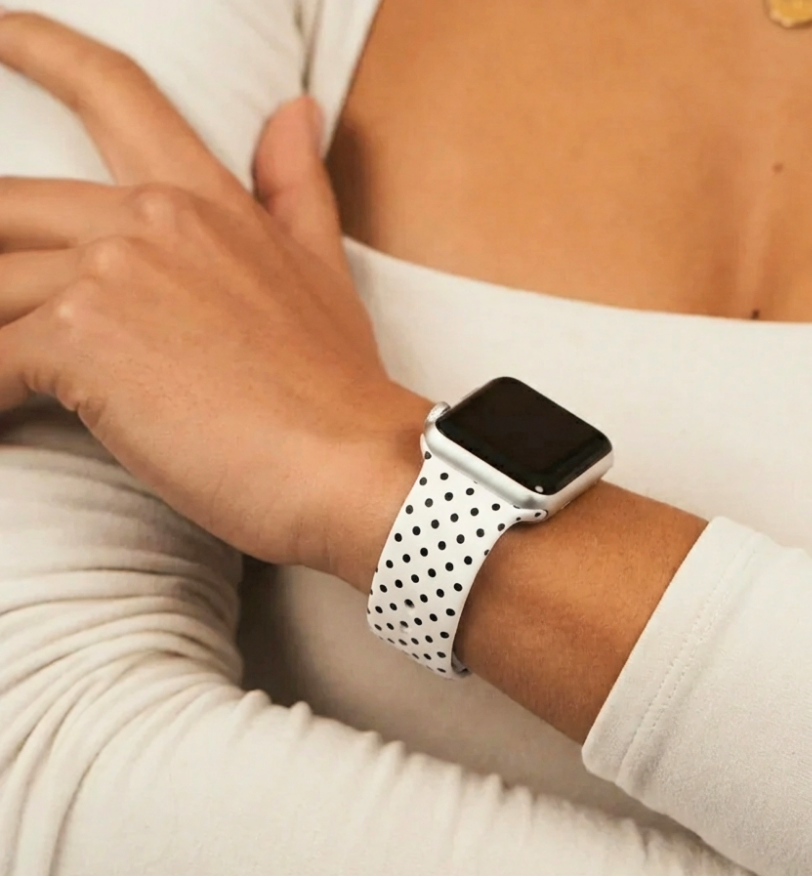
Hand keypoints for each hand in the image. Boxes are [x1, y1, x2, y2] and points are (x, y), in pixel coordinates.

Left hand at [0, 12, 429, 577]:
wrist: (353, 464)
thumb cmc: (339, 387)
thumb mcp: (323, 272)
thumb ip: (295, 189)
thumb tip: (296, 111)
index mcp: (202, 201)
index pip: (113, 94)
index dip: (41, 51)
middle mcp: (147, 222)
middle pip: (8, 206)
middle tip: (3, 311)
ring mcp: (109, 277)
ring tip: (8, 380)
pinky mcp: (79, 344)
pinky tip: (4, 416)